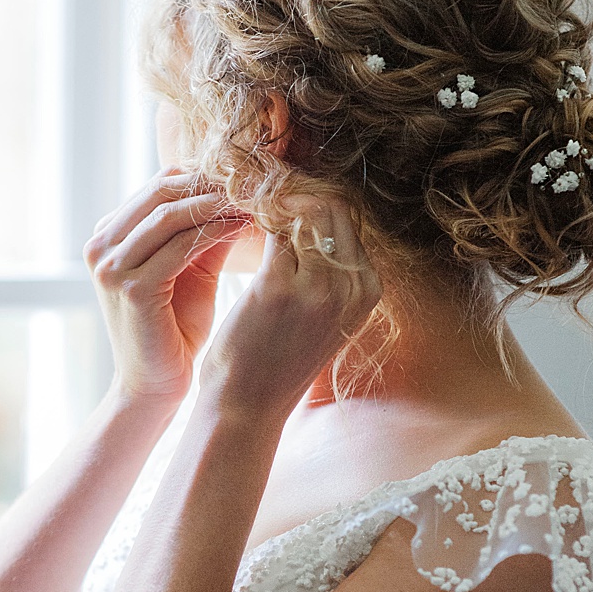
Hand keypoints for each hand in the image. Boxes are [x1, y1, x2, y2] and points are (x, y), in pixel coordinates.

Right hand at [84, 172, 247, 407]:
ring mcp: (110, 267)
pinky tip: (246, 226)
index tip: (249, 176)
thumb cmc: (174, 328)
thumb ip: (204, 231)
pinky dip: (216, 231)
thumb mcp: (189, 269)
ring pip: (171, 215)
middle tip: (258, 180)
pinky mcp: (130, 288)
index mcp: (107, 236)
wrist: (155, 383)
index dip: (205, 175)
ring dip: (219, 203)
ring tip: (258, 199)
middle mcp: (99, 247)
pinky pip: (180, 246)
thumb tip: (241, 190)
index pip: (159, 186)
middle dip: (212, 183)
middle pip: (161, 192)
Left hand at [200, 196, 381, 416]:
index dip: (308, 196)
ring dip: (268, 198)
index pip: (345, 218)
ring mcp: (320, 286)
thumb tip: (301, 218)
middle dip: (290, 189)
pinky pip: (267, 229)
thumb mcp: (316, 315)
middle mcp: (353, 284)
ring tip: (236, 195)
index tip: (272, 188)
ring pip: (301, 210)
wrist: (248, 408)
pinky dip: (247, 215)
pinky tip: (225, 216)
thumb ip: (320, 271)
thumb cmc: (272, 361)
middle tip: (251, 183)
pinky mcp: (279, 288)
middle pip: (330, 205)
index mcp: (367, 289)